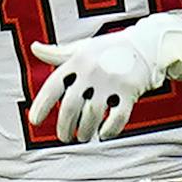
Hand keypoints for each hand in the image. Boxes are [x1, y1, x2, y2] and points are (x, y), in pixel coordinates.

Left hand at [27, 23, 172, 142]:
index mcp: (77, 60)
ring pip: (92, 116)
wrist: (147, 45)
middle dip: (64, 127)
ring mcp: (111, 81)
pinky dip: (109, 130)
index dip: (41, 105)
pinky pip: (117, 118)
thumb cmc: (109, 50)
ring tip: (82, 136)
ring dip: (84, 131)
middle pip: (71, 107)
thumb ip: (58, 53)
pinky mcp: (130, 91)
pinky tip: (103, 134)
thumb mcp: (82, 47)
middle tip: (63, 136)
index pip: (53, 86)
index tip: (34, 121)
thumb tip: (35, 48)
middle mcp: (92, 71)